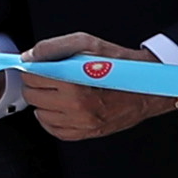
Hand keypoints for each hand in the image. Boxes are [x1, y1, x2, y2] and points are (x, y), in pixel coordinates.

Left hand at [18, 35, 174, 141]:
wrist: (148, 87)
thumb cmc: (121, 64)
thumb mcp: (87, 44)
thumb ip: (53, 47)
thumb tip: (29, 56)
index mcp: (76, 84)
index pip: (32, 78)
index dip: (32, 69)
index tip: (36, 66)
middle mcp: (78, 107)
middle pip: (33, 97)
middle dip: (35, 84)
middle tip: (46, 76)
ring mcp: (83, 123)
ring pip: (41, 115)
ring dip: (43, 102)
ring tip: (57, 91)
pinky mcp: (88, 133)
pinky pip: (56, 131)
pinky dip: (52, 120)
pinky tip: (59, 107)